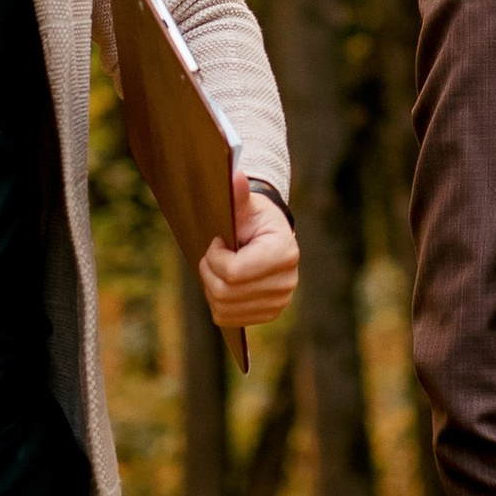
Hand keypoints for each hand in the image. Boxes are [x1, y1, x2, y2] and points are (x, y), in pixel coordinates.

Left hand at [201, 177, 296, 331]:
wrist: (270, 237)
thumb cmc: (255, 219)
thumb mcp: (246, 205)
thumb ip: (239, 195)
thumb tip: (235, 176)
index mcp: (284, 252)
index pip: (234, 272)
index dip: (214, 257)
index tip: (217, 241)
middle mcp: (287, 282)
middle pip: (225, 292)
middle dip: (208, 272)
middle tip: (212, 254)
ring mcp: (280, 302)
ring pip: (223, 307)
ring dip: (211, 288)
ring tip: (218, 268)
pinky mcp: (269, 314)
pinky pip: (227, 318)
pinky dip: (217, 303)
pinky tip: (224, 284)